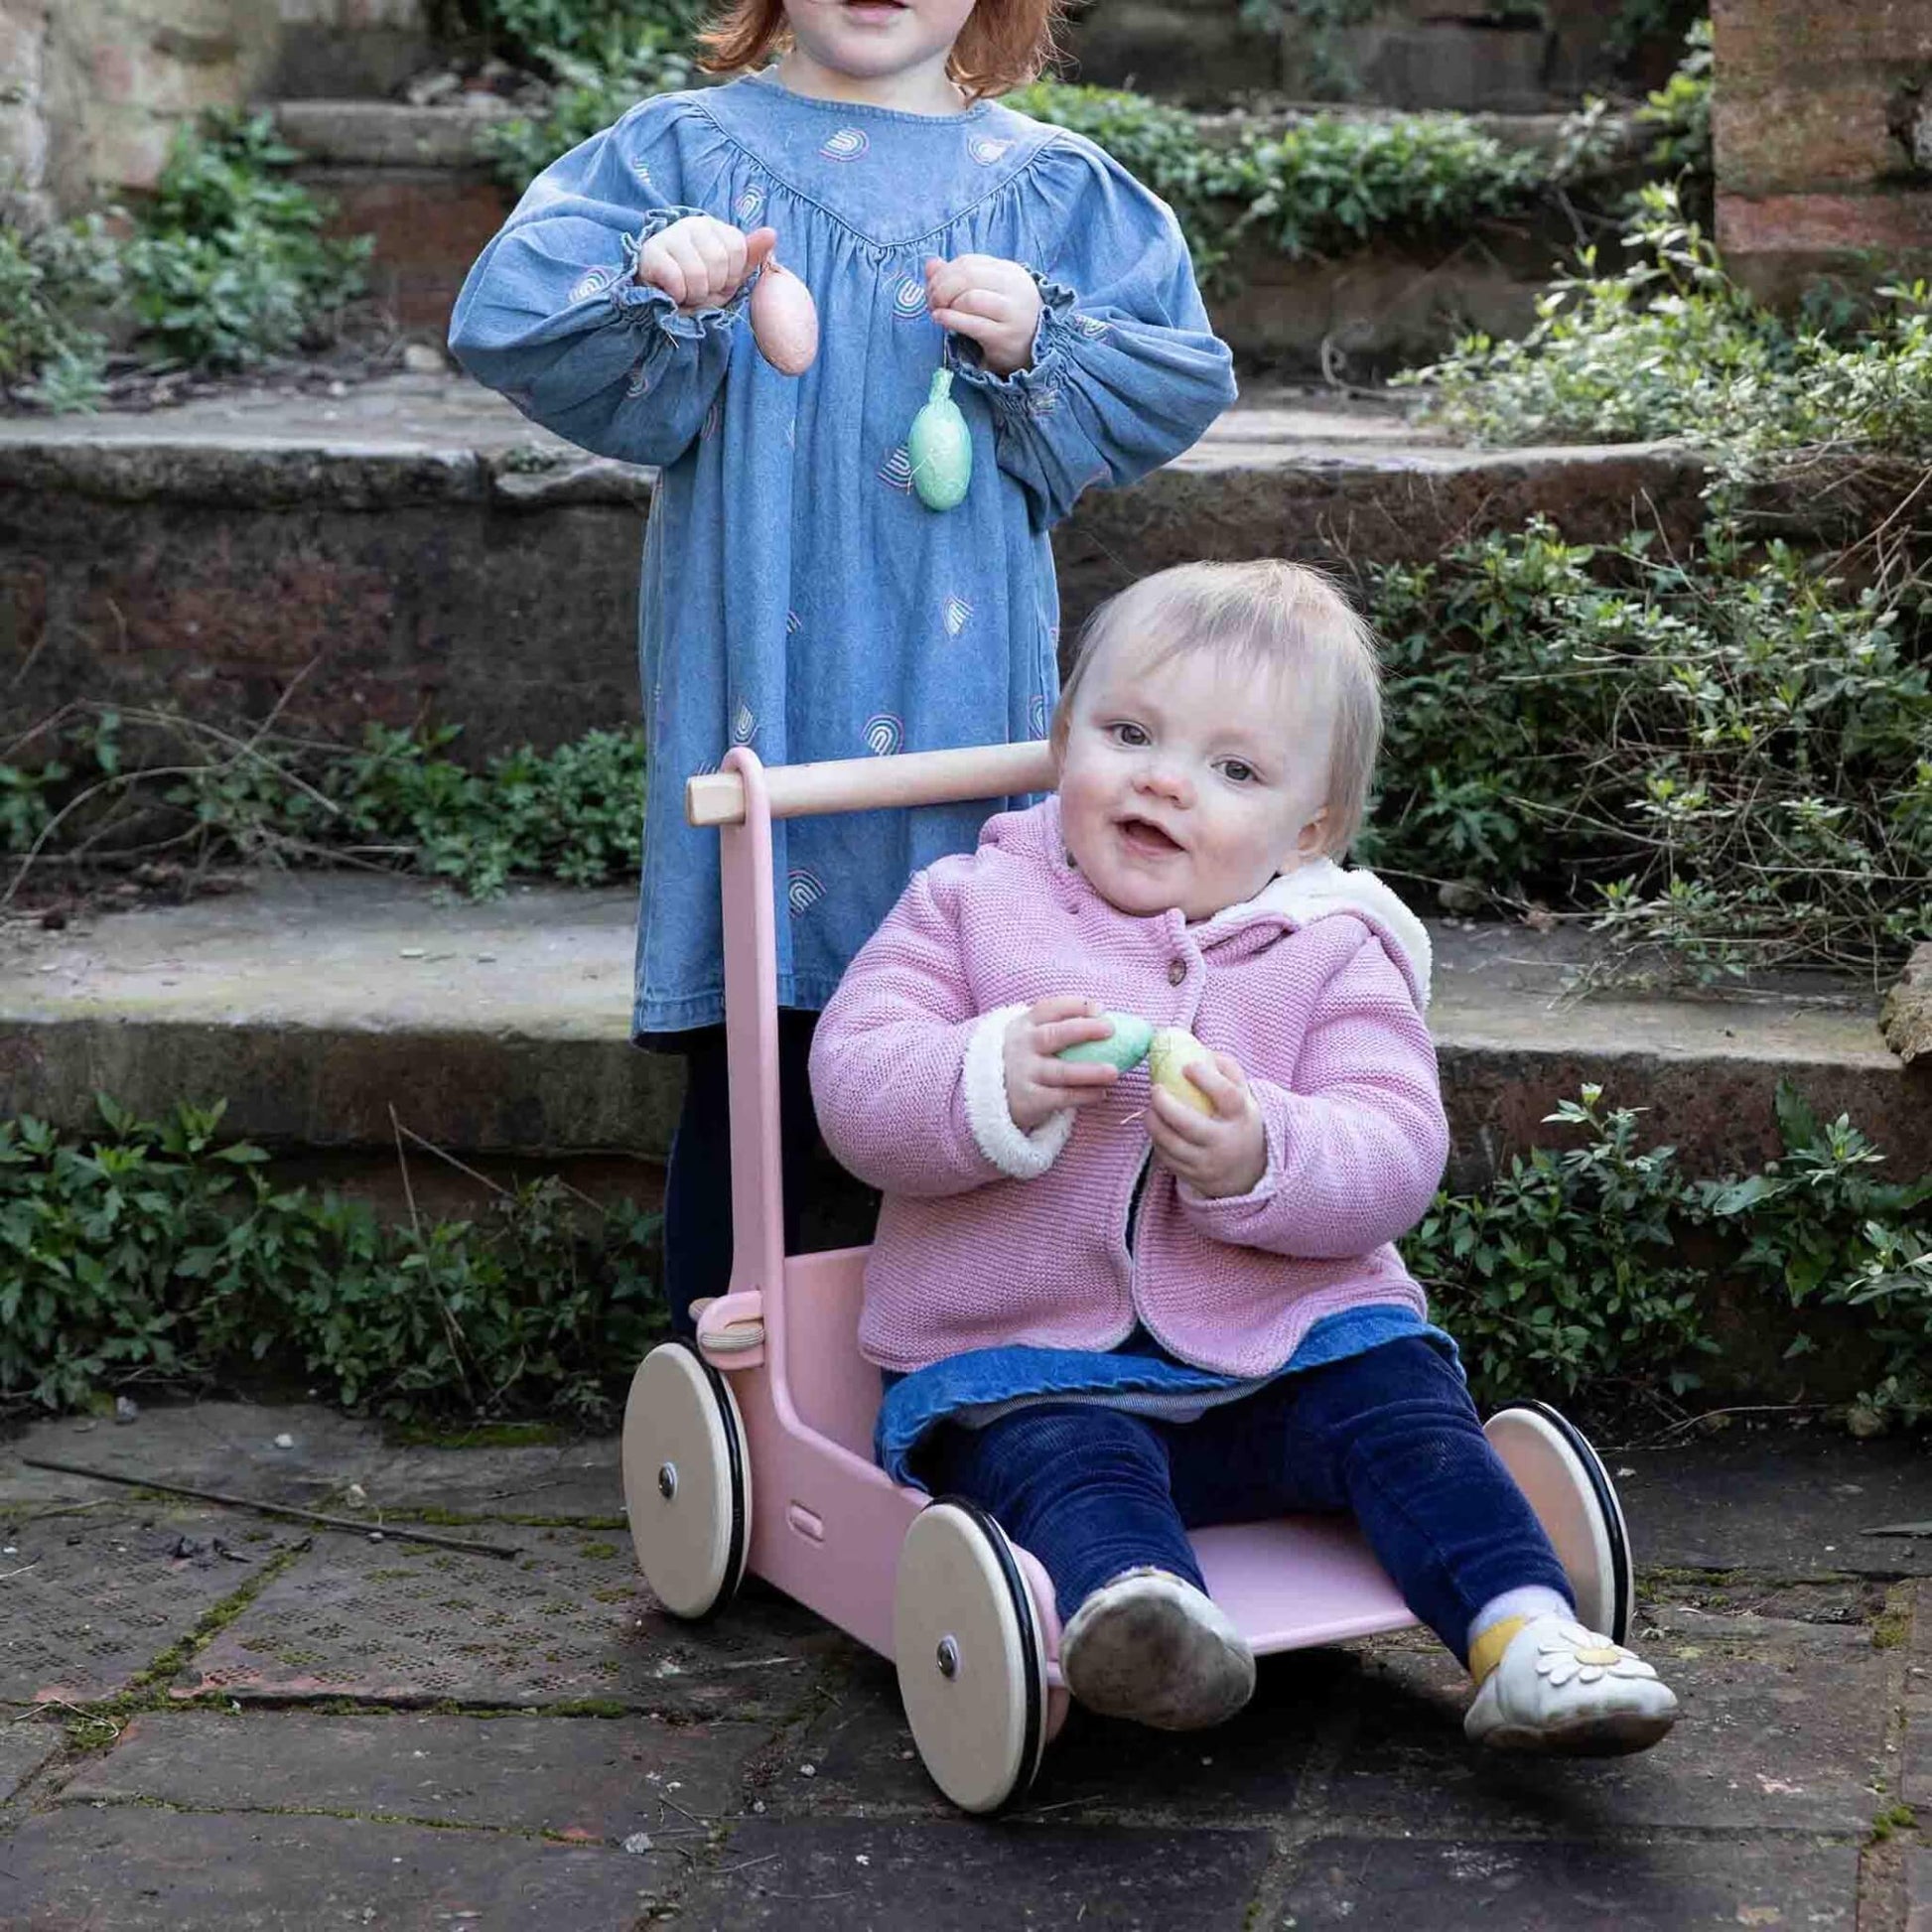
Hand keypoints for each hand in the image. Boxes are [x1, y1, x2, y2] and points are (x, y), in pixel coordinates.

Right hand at [635, 220, 776, 312]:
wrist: (661, 298)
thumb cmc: (697, 286)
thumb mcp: (730, 275)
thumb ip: (750, 256)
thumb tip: (771, 233)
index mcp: (713, 226)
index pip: (738, 248)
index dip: (732, 275)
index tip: (719, 281)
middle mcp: (692, 224)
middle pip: (719, 261)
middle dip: (713, 287)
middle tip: (700, 289)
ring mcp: (670, 235)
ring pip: (698, 274)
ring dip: (695, 294)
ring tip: (687, 292)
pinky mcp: (651, 252)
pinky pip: (676, 280)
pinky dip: (678, 295)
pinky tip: (672, 293)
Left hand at [925, 253, 1043, 376]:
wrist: (1031, 351)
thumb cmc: (1003, 319)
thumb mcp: (984, 292)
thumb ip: (957, 276)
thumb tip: (931, 264)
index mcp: (1009, 271)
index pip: (968, 263)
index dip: (943, 274)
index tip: (931, 288)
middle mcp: (1014, 288)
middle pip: (967, 276)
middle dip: (941, 287)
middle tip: (931, 301)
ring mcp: (1012, 313)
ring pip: (970, 298)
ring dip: (946, 304)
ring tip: (937, 313)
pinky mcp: (1005, 336)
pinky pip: (972, 324)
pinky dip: (951, 319)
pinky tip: (940, 318)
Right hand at [1002, 996, 1119, 1133]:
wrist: (987, 1093)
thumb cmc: (1024, 1059)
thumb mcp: (1028, 1036)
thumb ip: (1058, 1026)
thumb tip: (1106, 1017)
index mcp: (1024, 1025)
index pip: (1048, 1008)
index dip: (1075, 1006)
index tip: (1100, 1009)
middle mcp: (1022, 1047)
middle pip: (1053, 1035)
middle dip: (1083, 1030)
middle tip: (1110, 1030)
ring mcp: (1024, 1074)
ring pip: (1061, 1072)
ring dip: (1090, 1071)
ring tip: (1113, 1072)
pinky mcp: (1028, 1100)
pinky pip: (1061, 1098)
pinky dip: (1083, 1095)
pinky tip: (1101, 1093)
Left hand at [1147, 1050, 1266, 1199]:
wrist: (1248, 1173)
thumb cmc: (1239, 1122)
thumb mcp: (1244, 1097)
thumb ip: (1228, 1070)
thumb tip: (1198, 1048)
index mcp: (1241, 1117)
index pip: (1227, 1096)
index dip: (1206, 1078)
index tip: (1187, 1066)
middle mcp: (1225, 1142)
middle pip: (1190, 1124)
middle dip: (1166, 1105)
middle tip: (1155, 1089)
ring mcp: (1208, 1163)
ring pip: (1171, 1144)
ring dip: (1154, 1123)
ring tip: (1151, 1109)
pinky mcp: (1193, 1177)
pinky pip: (1166, 1157)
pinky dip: (1157, 1141)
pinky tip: (1157, 1128)